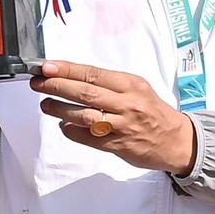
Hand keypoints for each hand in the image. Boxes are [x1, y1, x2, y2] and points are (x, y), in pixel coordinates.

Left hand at [33, 60, 197, 174]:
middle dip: (57, 86)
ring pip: (85, 116)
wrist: (177, 141)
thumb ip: (110, 84)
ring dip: (60, 109)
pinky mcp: (119, 146)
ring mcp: (123, 126)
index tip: (46, 67)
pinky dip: (72, 131)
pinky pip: (89, 138)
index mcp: (132, 85)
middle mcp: (128, 104)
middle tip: (38, 83)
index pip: (93, 73)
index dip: (67, 70)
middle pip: (86, 93)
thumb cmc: (153, 112)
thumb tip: (73, 77)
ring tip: (46, 104)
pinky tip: (64, 125)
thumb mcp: (138, 89)